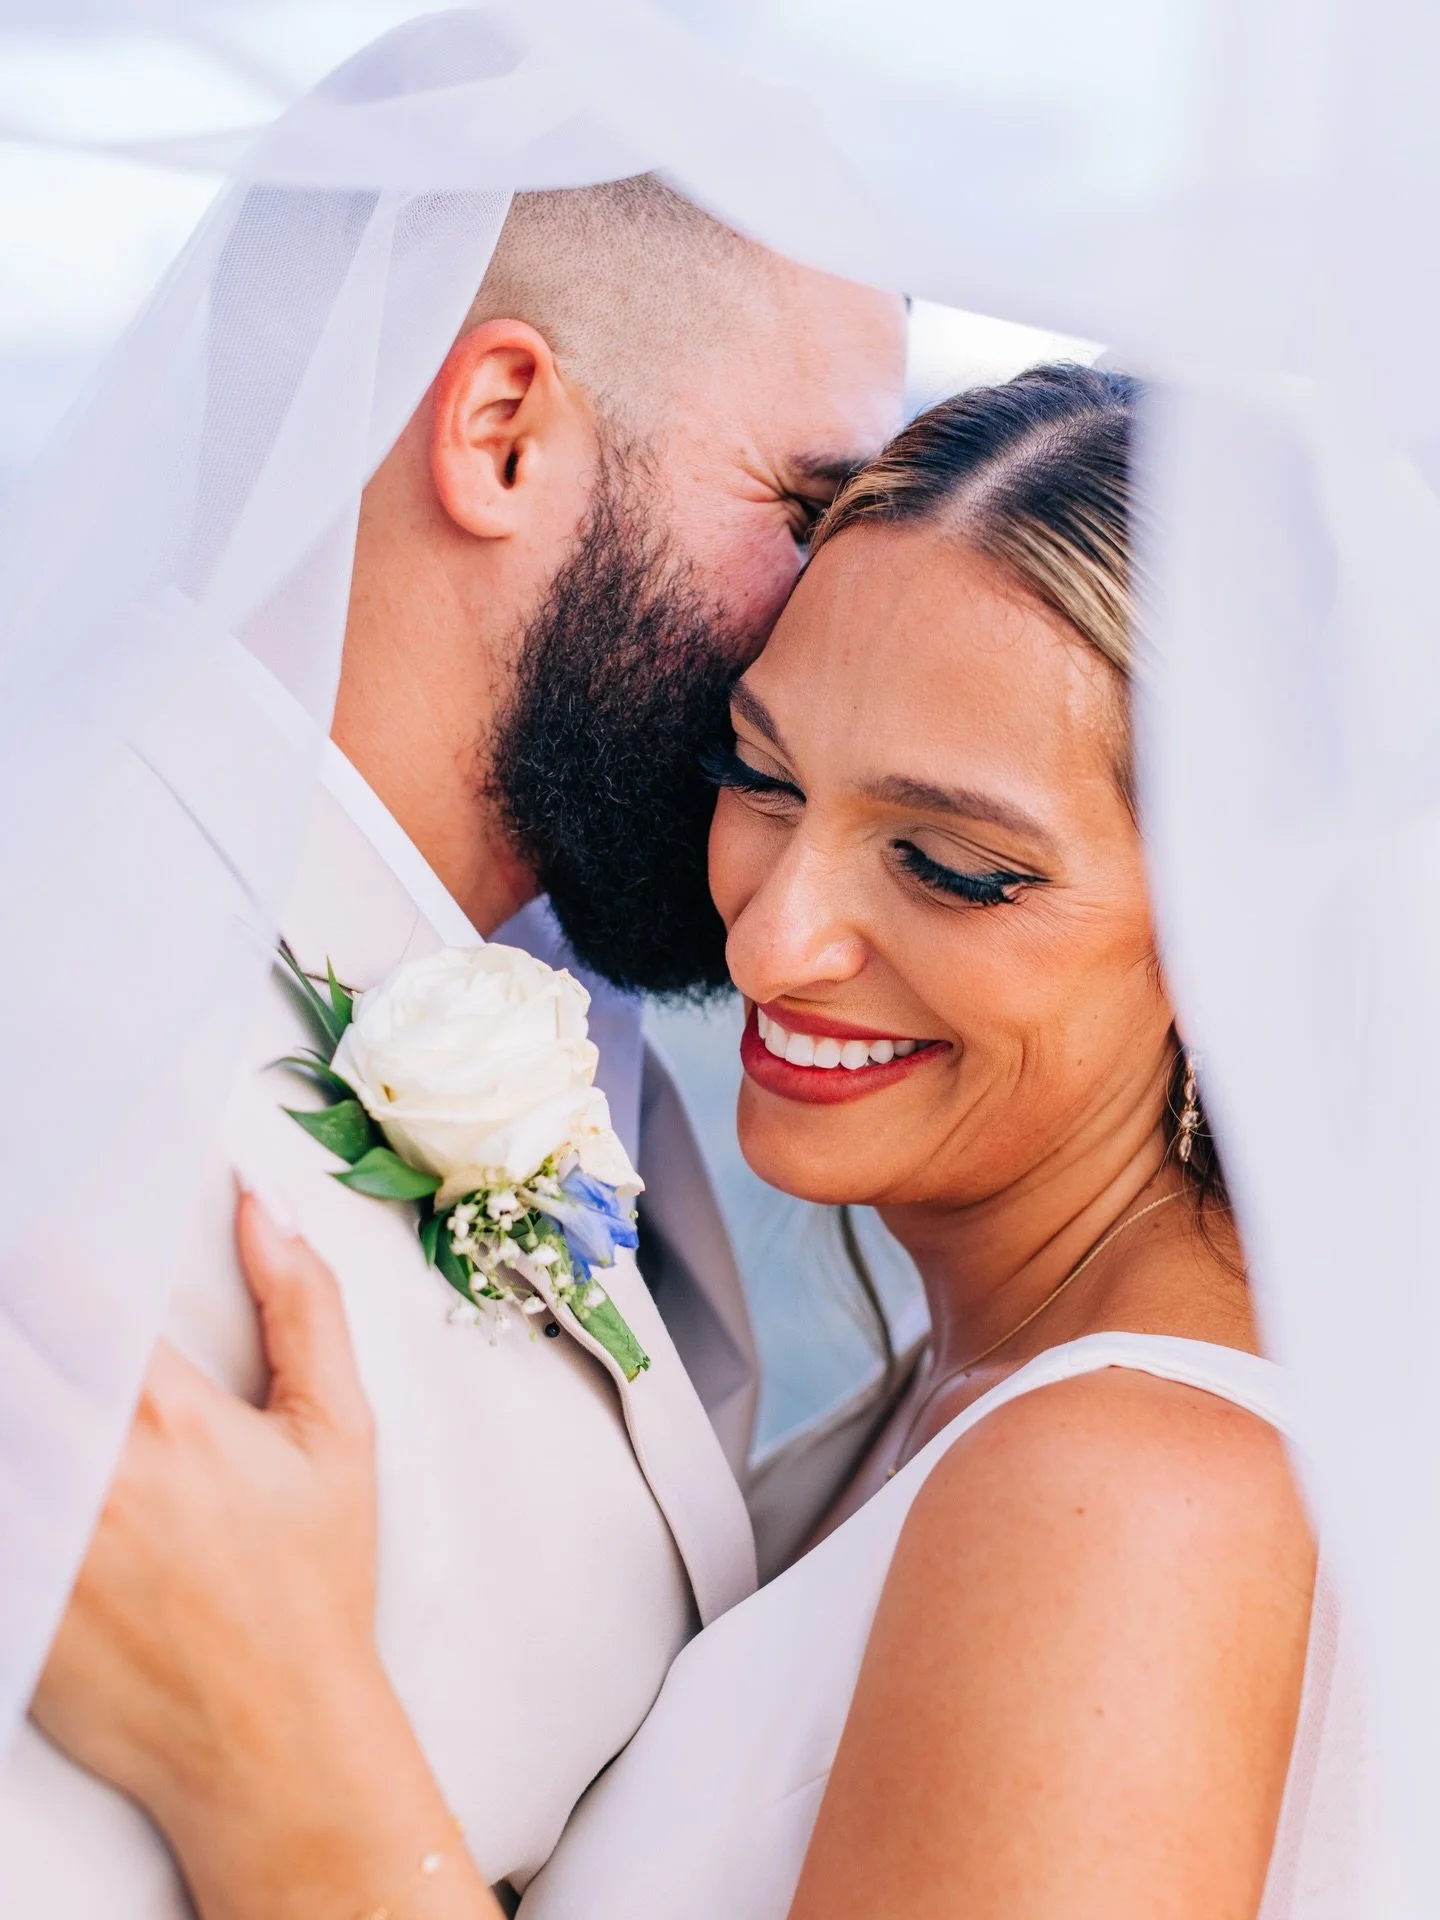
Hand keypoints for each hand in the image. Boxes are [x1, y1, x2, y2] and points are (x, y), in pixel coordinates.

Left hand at [30, 1187, 505, 1919]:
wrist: (271, 1742)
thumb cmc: (310, 1585)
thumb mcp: (337, 1434)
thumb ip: (304, 1306)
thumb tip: (260, 1204)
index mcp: (167, 1413)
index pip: (65, 1289)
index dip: (40, 1255)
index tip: (42, 1248)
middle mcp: (86, 1471)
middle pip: (6, 1353)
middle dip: (14, 1323)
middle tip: (30, 1317)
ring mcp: (33, 1543)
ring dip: (11, 1399)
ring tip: (38, 1399)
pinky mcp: (6, 1598)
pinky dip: (1, 1475)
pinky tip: (27, 1467)